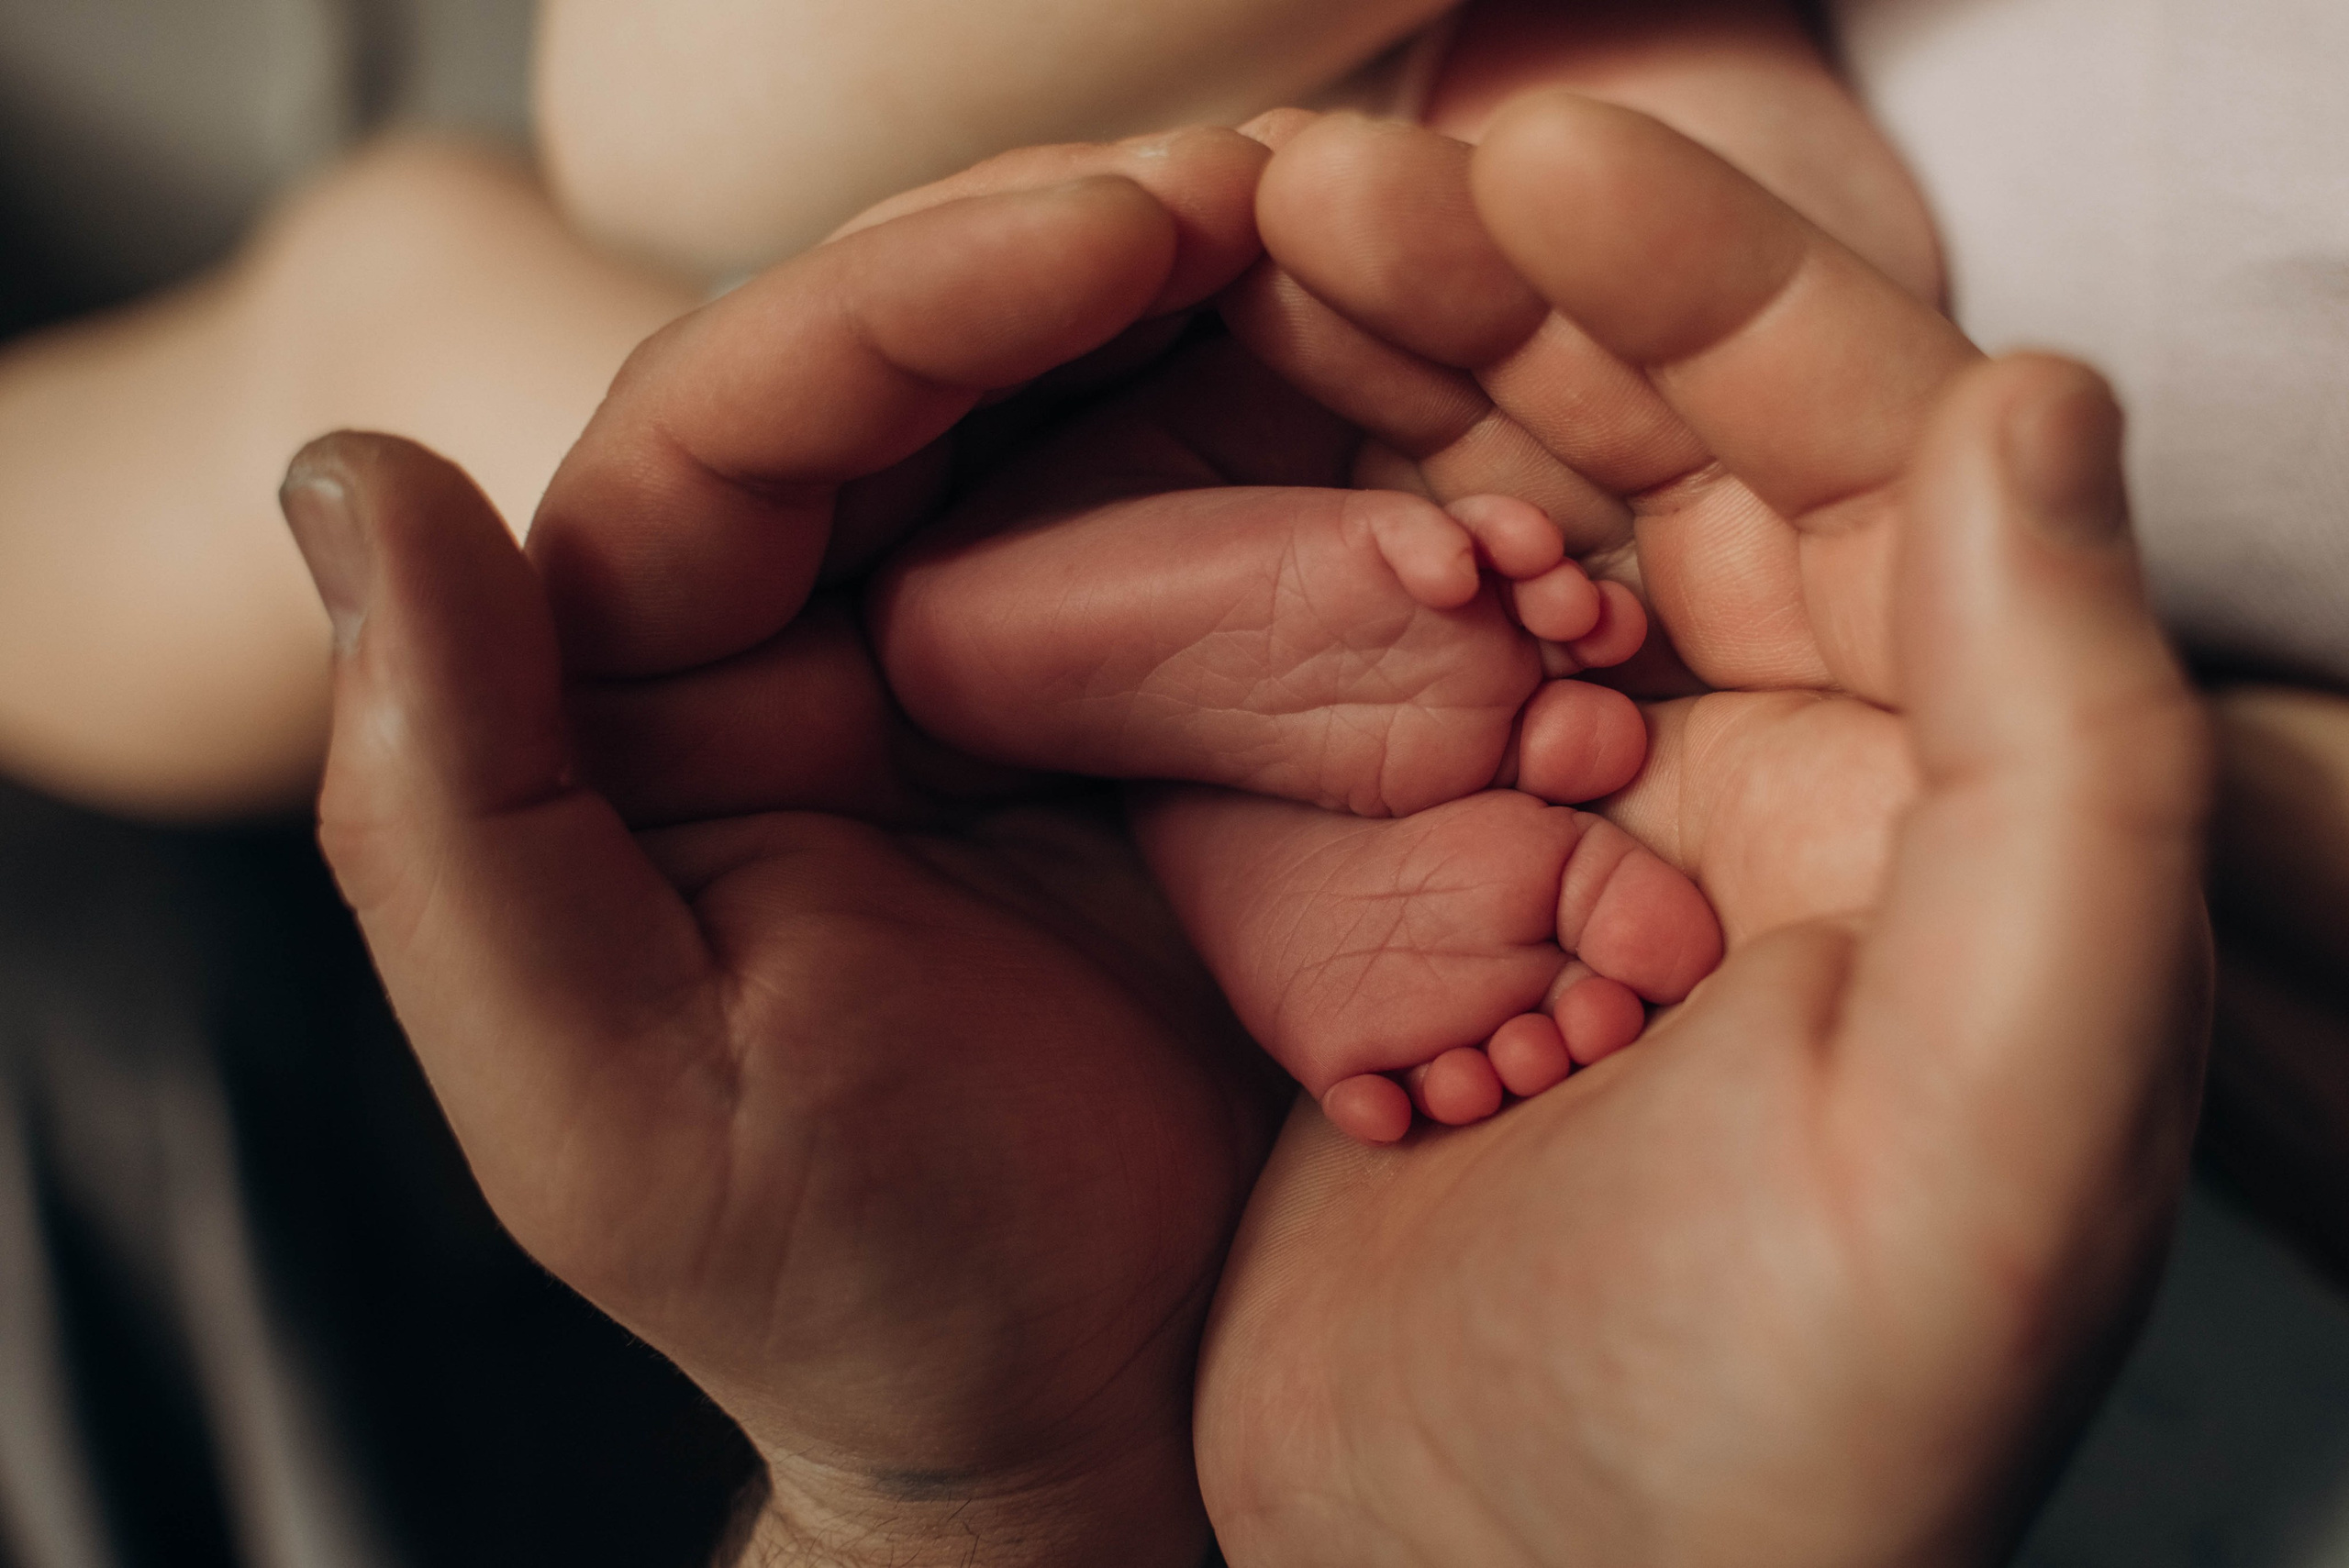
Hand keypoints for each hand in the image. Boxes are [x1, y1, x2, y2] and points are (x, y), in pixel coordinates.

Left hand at [279, 132, 1285, 1567]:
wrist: (1082, 1417)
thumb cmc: (836, 1285)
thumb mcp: (599, 1088)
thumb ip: (445, 799)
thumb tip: (345, 468)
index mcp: (643, 702)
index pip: (741, 425)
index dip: (915, 297)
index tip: (1119, 219)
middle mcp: (811, 650)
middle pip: (925, 384)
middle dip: (1088, 262)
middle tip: (1284, 176)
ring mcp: (1006, 677)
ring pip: (1090, 433)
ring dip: (1225, 329)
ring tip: (1374, 237)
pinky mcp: (1166, 726)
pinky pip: (1235, 554)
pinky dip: (1328, 472)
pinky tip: (1429, 412)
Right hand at [1196, 97, 2212, 1565]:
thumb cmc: (1772, 1448)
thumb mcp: (1982, 1145)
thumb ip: (2070, 777)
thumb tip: (2025, 412)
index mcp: (1942, 798)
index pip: (1853, 449)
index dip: (1700, 279)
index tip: (1521, 153)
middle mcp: (1776, 782)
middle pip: (1649, 449)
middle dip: (1495, 296)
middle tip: (1320, 186)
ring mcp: (1574, 828)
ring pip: (1483, 528)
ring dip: (1366, 392)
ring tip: (1218, 273)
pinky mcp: (1407, 894)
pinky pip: (1341, 663)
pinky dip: (1264, 554)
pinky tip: (1163, 479)